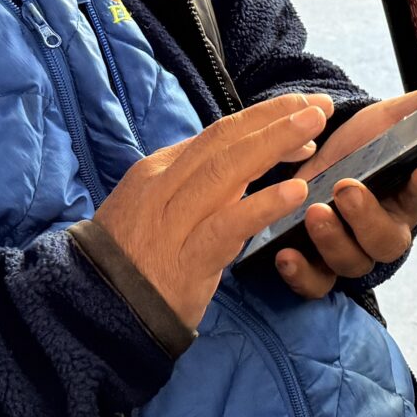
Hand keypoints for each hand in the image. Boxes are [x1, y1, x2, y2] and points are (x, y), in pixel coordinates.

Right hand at [93, 94, 329, 330]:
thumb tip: (248, 164)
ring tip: (314, 133)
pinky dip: (262, 206)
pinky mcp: (185, 259)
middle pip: (225, 142)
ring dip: (274, 146)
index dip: (264, 120)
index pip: (218, 135)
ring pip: (227, 172)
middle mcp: (165, 186)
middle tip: (320, 108)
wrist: (96, 309)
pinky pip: (228, 225)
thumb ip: (199, 186)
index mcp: (160, 171)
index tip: (302, 113)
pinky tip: (295, 192)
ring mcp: (173, 221)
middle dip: (275, 121)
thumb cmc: (134, 259)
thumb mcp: (160, 209)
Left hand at [273, 78, 416, 301]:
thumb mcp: (387, 119)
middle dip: (366, 217)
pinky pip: (316, 283)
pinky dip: (302, 274)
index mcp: (406, 196)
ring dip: (333, 240)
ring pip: (352, 262)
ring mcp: (350, 251)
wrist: (315, 160)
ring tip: (314, 212)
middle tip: (346, 189)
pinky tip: (286, 254)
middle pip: (386, 241)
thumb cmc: (360, 145)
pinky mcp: (318, 265)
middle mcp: (382, 230)